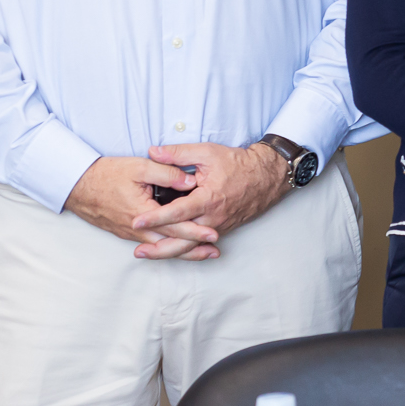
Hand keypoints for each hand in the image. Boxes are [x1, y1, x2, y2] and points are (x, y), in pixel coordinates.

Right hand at [64, 155, 218, 259]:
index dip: (195, 232)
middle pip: (169, 243)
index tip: (214, 235)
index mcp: (142, 213)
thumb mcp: (140, 167)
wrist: (78, 184)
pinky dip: (167, 245)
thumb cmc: (107, 174)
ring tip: (203, 253)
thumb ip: (167, 172)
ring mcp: (129, 233)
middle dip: (193, 249)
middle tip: (215, 251)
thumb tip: (191, 181)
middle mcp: (136, 229)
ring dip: (182, 250)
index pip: (174, 227)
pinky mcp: (125, 232)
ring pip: (160, 246)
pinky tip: (178, 245)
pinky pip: (150, 242)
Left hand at [137, 142, 289, 247]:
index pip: (177, 212)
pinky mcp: (222, 229)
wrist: (267, 176)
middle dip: (159, 247)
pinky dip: (184, 248)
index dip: (156, 218)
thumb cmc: (238, 163)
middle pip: (183, 239)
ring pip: (191, 245)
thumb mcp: (207, 152)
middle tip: (138, 251)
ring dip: (169, 251)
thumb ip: (178, 154)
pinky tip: (169, 249)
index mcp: (208, 198)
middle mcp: (213, 217)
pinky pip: (200, 242)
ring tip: (148, 253)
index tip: (137, 221)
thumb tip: (153, 152)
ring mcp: (219, 226)